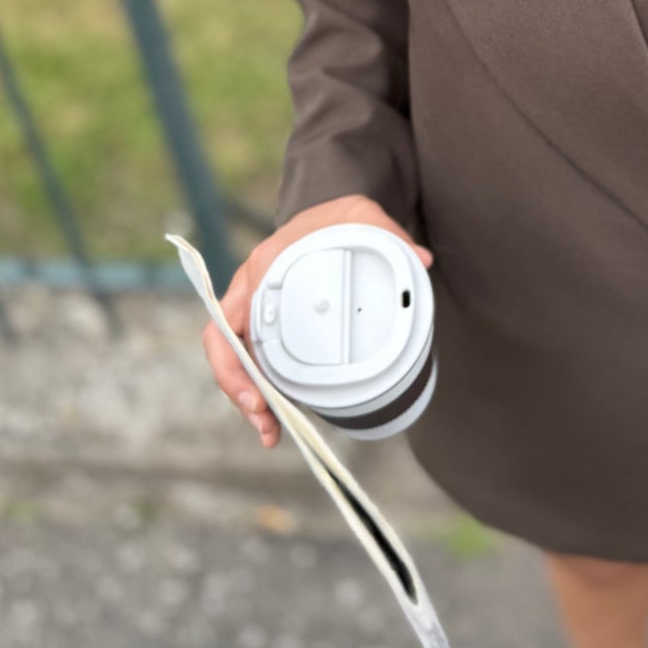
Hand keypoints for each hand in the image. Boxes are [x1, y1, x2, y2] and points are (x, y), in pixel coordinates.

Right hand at [201, 195, 432, 450]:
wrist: (329, 214)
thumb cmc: (341, 216)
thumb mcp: (363, 215)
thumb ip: (390, 233)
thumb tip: (423, 260)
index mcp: (264, 265)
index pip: (228, 319)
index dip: (235, 363)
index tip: (260, 395)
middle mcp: (250, 287)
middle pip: (225, 347)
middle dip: (238, 390)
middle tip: (265, 423)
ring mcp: (256, 306)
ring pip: (236, 358)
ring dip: (248, 397)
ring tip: (271, 434)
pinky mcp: (268, 321)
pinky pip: (254, 356)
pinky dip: (261, 387)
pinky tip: (277, 417)